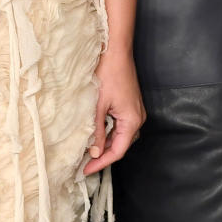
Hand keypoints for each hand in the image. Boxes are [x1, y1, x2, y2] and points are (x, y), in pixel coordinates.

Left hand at [85, 47, 145, 175]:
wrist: (116, 51)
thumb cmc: (109, 74)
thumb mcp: (98, 105)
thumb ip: (96, 130)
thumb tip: (93, 152)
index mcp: (132, 121)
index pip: (118, 151)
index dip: (101, 163)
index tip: (86, 170)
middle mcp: (137, 118)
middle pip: (120, 145)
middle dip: (102, 155)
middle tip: (83, 164)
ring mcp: (135, 112)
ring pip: (119, 135)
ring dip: (104, 144)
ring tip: (87, 152)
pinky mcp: (130, 106)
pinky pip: (120, 125)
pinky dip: (107, 132)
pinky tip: (95, 134)